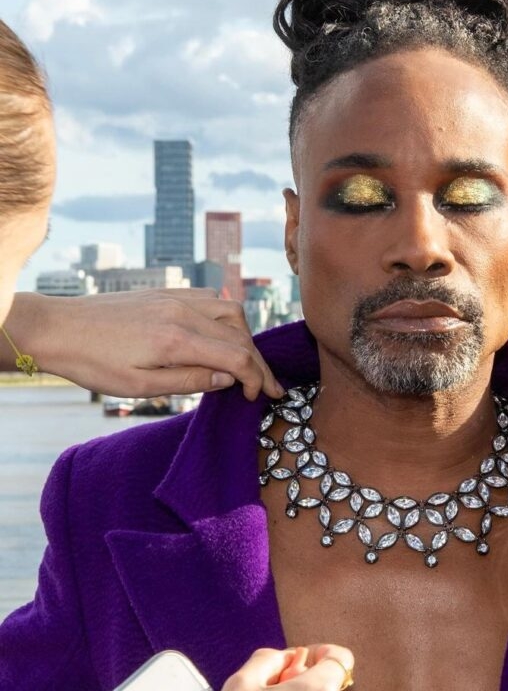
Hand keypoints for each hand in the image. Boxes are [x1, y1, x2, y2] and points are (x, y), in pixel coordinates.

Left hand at [9, 290, 283, 398]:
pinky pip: (211, 299)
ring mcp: (175, 298)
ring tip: (245, 362)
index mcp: (177, 339)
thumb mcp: (140, 386)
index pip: (237, 356)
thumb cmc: (94, 363)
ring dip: (245, 338)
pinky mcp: (166, 293)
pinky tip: (222, 336)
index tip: (258, 397)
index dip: (256, 378)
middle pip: (240, 335)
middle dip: (258, 362)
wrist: (59, 328)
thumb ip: (189, 380)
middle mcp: (182, 312)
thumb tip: (228, 379)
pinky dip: (226, 318)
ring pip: (231, 311)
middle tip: (266, 386)